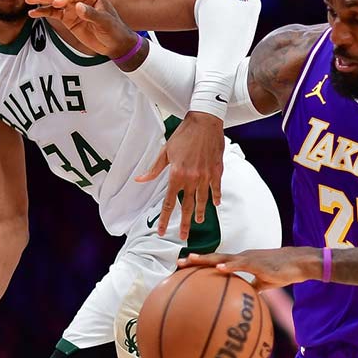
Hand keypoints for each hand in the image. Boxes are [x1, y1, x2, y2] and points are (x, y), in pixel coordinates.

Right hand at [25, 0, 139, 58]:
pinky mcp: (69, 18)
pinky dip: (44, 13)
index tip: (56, 3)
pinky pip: (54, 14)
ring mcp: (73, 9)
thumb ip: (92, 14)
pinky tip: (33, 13)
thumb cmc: (114, 30)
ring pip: (55, 4)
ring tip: (29, 1)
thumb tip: (78, 6)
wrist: (115, 43)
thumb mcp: (105, 22)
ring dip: (42, 3)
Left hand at [139, 112, 224, 237]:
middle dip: (184, 223)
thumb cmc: (184, 134)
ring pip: (202, 200)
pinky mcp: (217, 171)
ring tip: (197, 221)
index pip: (168, 202)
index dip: (164, 218)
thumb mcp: (166, 151)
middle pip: (186, 206)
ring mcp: (206, 176)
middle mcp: (192, 178)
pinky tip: (215, 205)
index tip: (160, 230)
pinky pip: (216, 188)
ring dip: (199, 212)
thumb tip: (140, 180)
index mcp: (177, 174)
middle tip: (183, 236)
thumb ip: (154, 169)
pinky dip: (215, 197)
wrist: (205, 121)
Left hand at [179, 247, 318, 290]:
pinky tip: (219, 269)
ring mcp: (248, 258)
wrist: (299, 263)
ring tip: (191, 260)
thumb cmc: (283, 272)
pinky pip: (241, 264)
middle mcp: (241, 257)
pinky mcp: (258, 263)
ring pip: (223, 258)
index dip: (200, 264)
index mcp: (241, 261)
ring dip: (206, 260)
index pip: (217, 262)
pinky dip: (229, 266)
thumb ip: (252, 288)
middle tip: (178, 263)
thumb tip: (244, 300)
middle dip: (195, 261)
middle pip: (214, 258)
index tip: (184, 268)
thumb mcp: (265, 283)